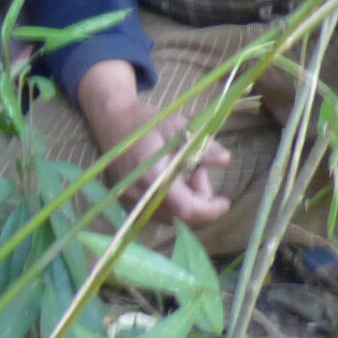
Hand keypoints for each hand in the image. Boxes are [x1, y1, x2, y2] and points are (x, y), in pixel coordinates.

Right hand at [76, 59, 232, 227]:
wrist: (113, 121)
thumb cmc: (147, 122)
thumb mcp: (178, 127)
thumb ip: (202, 145)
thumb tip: (225, 159)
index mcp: (152, 176)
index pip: (186, 208)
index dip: (209, 209)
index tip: (225, 201)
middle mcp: (139, 195)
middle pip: (180, 215)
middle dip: (198, 200)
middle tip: (200, 172)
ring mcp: (130, 201)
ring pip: (169, 217)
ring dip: (186, 201)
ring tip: (186, 173)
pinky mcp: (126, 203)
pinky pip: (157, 213)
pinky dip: (172, 202)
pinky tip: (172, 180)